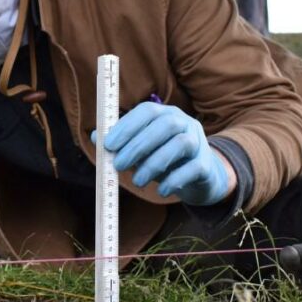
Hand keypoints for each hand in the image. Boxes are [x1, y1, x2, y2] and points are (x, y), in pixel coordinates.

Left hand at [95, 101, 231, 205]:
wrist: (196, 180)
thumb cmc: (161, 160)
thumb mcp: (139, 152)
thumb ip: (119, 144)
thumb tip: (95, 137)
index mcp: (165, 114)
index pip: (147, 111)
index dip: (127, 126)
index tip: (108, 145)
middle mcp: (184, 122)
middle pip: (165, 125)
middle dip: (138, 145)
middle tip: (119, 165)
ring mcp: (199, 142)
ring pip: (180, 144)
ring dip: (154, 163)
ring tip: (138, 182)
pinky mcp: (206, 164)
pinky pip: (193, 167)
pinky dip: (174, 179)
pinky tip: (161, 191)